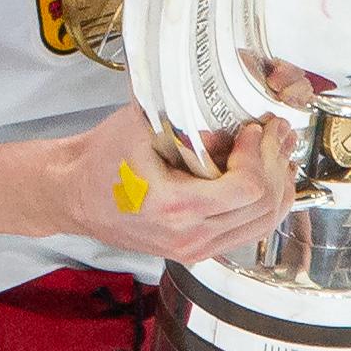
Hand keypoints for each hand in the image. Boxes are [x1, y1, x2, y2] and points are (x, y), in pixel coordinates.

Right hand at [43, 101, 297, 264]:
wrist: (73, 195)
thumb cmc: (99, 161)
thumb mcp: (139, 125)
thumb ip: (184, 116)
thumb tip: (229, 100)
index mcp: (174, 207)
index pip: (246, 190)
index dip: (259, 155)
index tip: (254, 129)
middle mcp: (189, 237)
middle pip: (263, 208)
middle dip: (276, 164)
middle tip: (275, 133)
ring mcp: (194, 249)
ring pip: (262, 224)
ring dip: (277, 185)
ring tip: (275, 152)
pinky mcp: (196, 250)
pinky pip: (247, 232)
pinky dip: (263, 203)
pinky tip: (262, 176)